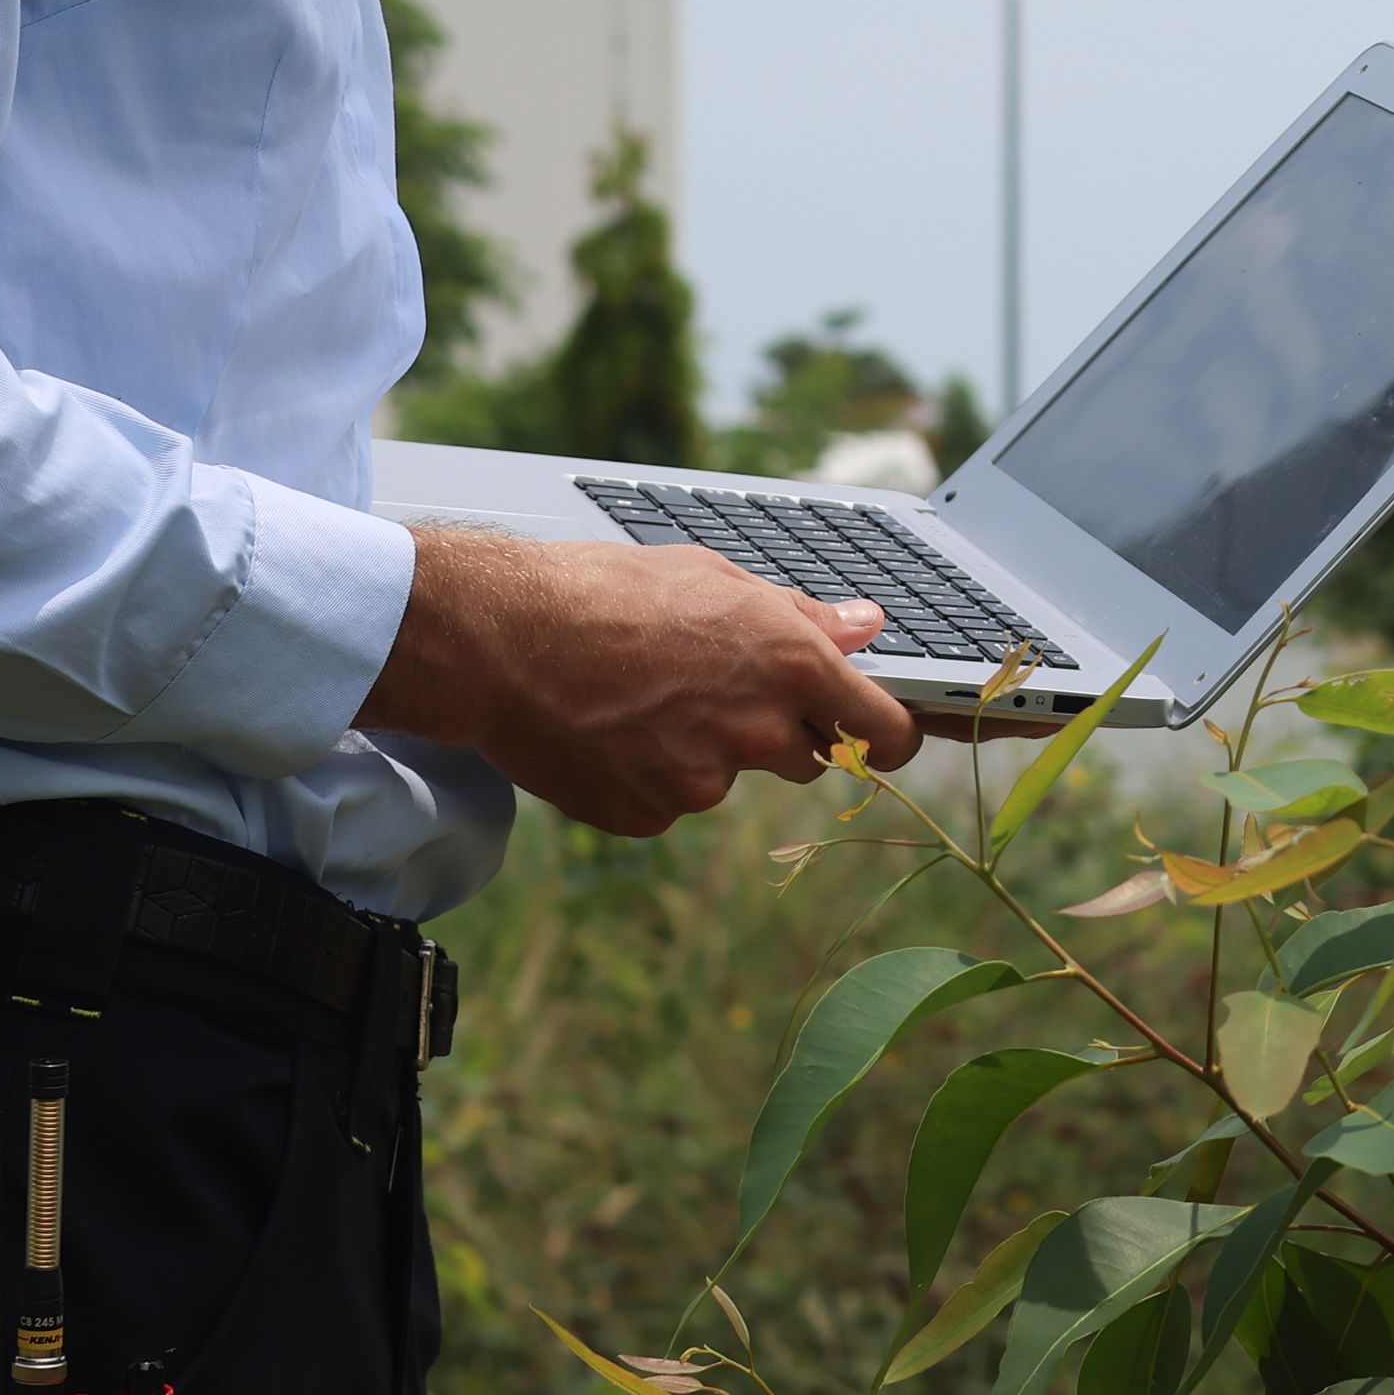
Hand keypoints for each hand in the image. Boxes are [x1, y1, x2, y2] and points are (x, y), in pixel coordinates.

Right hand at [358, 529, 923, 835]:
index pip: (887, 732)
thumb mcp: (714, 578)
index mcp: (791, 663)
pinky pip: (669, 803)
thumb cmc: (604, 591)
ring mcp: (703, 784)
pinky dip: (649, 776)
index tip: (883, 737)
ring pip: (729, 777)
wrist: (502, 641)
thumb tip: (864, 625)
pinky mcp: (650, 816)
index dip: (891, 738)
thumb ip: (800, 614)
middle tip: (714, 688)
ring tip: (642, 697)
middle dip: (779, 732)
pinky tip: (610, 730)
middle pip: (808, 756)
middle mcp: (759, 731)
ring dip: (705, 750)